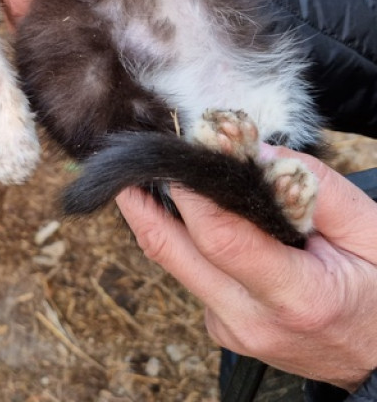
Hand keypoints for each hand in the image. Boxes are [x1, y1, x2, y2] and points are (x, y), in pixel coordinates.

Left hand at [116, 145, 376, 390]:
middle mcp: (251, 320)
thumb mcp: (371, 232)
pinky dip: (190, 242)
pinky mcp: (221, 331)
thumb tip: (257, 151)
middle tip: (129, 162)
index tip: (180, 149)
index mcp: (297, 298)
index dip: (191, 189)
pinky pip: (192, 276)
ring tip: (166, 176)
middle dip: (142, 203)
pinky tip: (208, 219)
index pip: (220, 237)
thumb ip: (318, 190)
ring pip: (175, 263)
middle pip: (171, 252)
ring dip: (163, 217)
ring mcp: (230, 331)